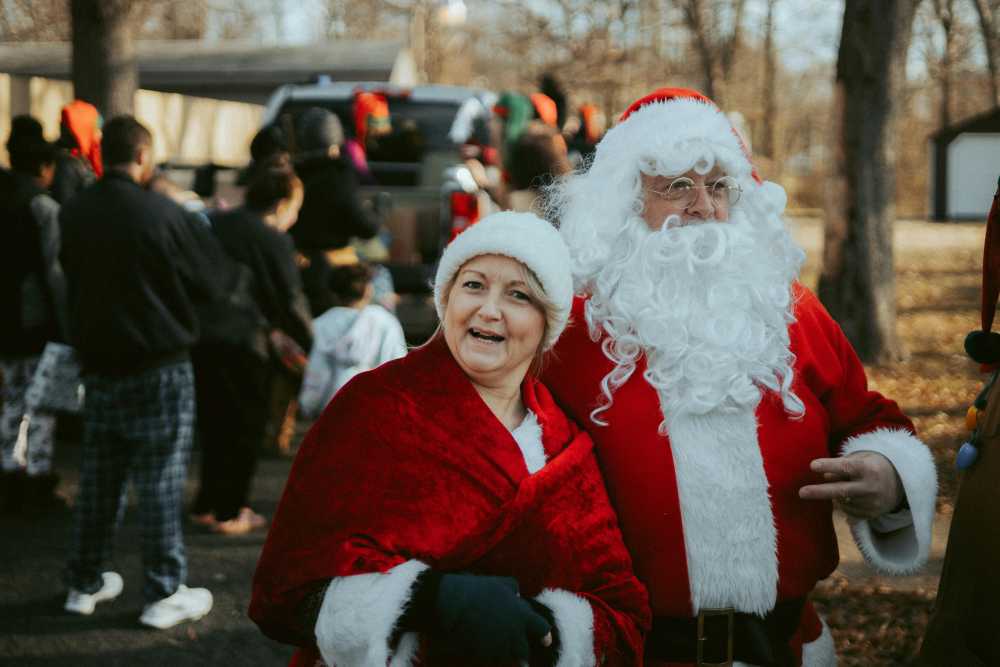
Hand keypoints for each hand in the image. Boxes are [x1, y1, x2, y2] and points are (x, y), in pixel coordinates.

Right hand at [427, 573, 551, 662]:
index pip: (542, 629)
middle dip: (521, 653)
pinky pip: (492, 664)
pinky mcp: (483, 658)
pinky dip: (490, 661)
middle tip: (518, 655)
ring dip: (507, 659)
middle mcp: (514, 634)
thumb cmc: (473, 590)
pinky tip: (483, 657)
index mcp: (521, 615)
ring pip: (510, 661)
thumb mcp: (497, 582)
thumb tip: (518, 596)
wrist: (449, 603)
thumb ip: (512, 587)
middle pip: (524, 652)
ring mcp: (499, 648)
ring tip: (500, 655)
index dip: (544, 635)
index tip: (545, 641)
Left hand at [798, 451, 903, 518]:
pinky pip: (847, 510)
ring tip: (843, 485)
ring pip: (841, 501)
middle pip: (841, 490)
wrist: (900, 484)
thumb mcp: (861, 459)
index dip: (829, 466)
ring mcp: (871, 503)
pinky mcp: (870, 515)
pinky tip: (851, 496)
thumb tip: (825, 477)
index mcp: (869, 469)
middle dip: (820, 492)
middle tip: (801, 493)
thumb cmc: (872, 466)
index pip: (846, 467)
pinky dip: (843, 503)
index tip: (812, 466)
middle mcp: (871, 487)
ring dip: (834, 494)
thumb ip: (842, 465)